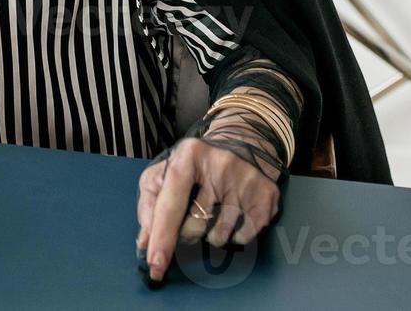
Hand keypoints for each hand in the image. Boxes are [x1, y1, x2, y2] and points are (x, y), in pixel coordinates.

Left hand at [135, 134, 281, 282]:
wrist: (240, 145)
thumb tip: (145, 243)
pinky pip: (243, 237)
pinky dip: (234, 236)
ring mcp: (245, 179)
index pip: (170, 203)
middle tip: (189, 221)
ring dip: (210, 236)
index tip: (155, 265)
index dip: (161, 237)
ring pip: (218, 236)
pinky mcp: (266, 194)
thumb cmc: (195, 166)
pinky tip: (233, 216)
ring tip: (213, 213)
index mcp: (188, 156)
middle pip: (193, 226)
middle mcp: (219, 164)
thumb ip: (149, 207)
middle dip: (186, 235)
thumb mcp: (164, 175)